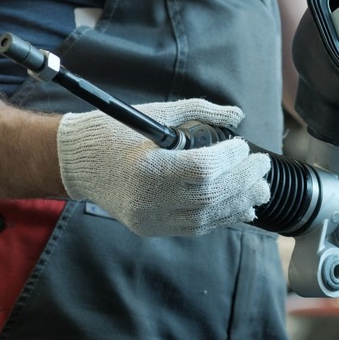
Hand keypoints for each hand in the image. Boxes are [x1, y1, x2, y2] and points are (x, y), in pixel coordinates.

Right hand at [57, 99, 269, 235]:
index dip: (231, 159)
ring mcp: (150, 218)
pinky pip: (195, 228)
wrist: (76, 163)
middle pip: (211, 195)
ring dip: (240, 202)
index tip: (244, 146)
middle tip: (262, 165)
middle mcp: (149, 199)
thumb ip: (200, 110)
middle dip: (245, 180)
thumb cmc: (115, 133)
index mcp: (148, 168)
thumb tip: (237, 114)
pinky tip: (241, 207)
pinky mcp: (152, 229)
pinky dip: (222, 217)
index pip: (203, 169)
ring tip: (260, 189)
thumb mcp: (156, 113)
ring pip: (208, 217)